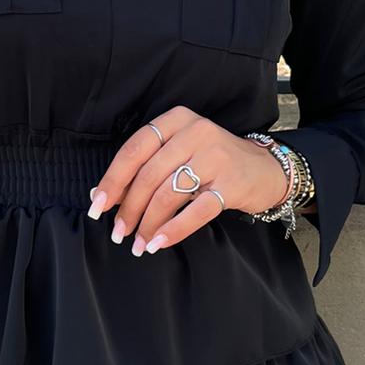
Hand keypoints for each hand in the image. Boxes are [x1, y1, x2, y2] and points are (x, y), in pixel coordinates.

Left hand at [87, 106, 294, 254]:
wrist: (266, 169)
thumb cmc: (213, 162)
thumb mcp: (180, 152)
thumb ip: (146, 167)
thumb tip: (100, 195)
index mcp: (176, 120)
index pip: (134, 150)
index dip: (113, 181)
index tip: (97, 207)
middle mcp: (196, 132)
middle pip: (149, 175)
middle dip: (129, 208)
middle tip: (119, 233)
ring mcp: (216, 157)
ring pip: (168, 194)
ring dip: (149, 224)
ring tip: (139, 243)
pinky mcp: (232, 183)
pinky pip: (196, 211)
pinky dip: (174, 230)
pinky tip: (159, 243)